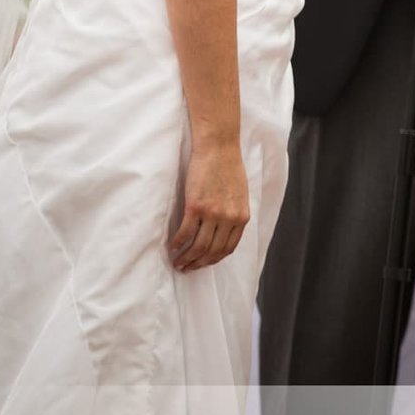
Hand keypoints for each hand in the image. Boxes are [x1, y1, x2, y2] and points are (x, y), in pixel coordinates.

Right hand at [170, 140, 249, 271]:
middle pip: (212, 251)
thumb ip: (235, 213)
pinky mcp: (196, 206)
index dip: (214, 259)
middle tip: (187, 268)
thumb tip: (225, 231)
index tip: (204, 263)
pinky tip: (172, 246)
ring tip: (177, 262)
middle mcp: (228, 218)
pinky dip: (177, 243)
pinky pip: (185, 232)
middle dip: (198, 264)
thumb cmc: (229, 165)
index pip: (228, 248)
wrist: (219, 146)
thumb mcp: (241, 193)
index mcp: (241, 216)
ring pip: (198, 247)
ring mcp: (212, 213)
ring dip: (186, 258)